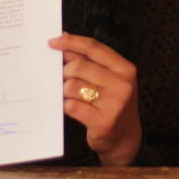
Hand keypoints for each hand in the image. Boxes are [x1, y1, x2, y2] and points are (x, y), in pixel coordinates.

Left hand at [51, 33, 140, 165]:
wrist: (125, 138)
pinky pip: (71, 106)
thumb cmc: (113, 103)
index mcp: (125, 69)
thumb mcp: (108, 79)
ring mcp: (114, 104)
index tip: (53, 42)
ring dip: (65, 91)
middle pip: (79, 67)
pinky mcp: (102, 122)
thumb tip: (64, 40)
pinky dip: (66, 106)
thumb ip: (88, 60)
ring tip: (72, 96)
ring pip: (72, 86)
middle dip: (65, 72)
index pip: (94, 48)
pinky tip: (73, 108)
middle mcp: (122, 85)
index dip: (71, 42)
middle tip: (65, 79)